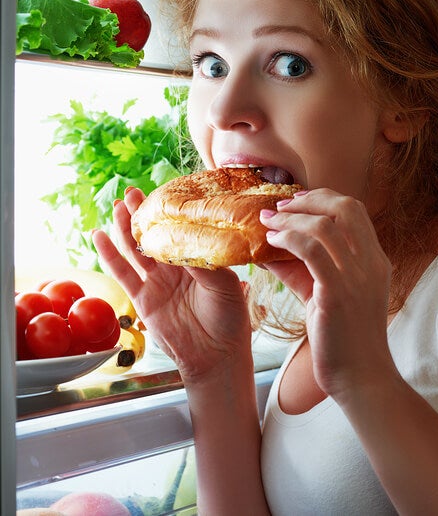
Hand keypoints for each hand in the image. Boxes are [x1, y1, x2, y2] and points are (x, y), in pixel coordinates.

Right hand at [92, 187, 251, 381]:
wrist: (217, 355)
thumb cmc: (229, 319)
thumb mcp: (224, 284)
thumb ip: (203, 263)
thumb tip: (184, 240)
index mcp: (200, 260)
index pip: (181, 230)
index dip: (169, 213)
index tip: (162, 193)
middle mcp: (177, 268)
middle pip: (155, 235)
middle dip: (143, 213)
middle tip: (132, 192)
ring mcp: (158, 282)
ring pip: (137, 249)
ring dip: (126, 228)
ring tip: (118, 205)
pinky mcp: (143, 299)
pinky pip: (123, 273)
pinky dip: (109, 254)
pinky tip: (99, 235)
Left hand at [261, 189, 395, 400]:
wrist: (361, 377)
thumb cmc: (344, 340)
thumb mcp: (328, 296)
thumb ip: (305, 271)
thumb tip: (272, 250)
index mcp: (375, 260)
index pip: (355, 210)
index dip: (324, 198)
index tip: (296, 202)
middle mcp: (371, 263)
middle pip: (345, 207)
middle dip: (309, 199)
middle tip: (280, 206)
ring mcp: (357, 277)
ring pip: (324, 225)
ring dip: (290, 218)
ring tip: (268, 223)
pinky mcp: (337, 293)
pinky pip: (311, 251)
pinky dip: (288, 239)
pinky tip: (271, 244)